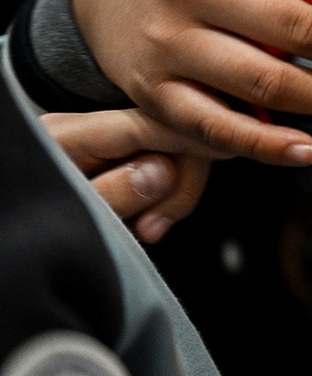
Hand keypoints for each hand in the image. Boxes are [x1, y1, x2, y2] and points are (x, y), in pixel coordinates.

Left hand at [41, 109, 225, 241]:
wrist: (18, 250)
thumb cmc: (33, 226)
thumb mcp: (71, 213)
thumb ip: (115, 192)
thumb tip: (163, 170)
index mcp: (70, 134)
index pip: (144, 125)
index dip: (189, 134)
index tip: (226, 146)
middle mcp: (90, 129)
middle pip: (167, 135)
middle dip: (177, 182)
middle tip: (153, 229)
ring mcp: (105, 142)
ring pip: (172, 152)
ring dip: (171, 194)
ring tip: (147, 230)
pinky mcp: (120, 160)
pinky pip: (161, 165)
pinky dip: (165, 195)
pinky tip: (147, 219)